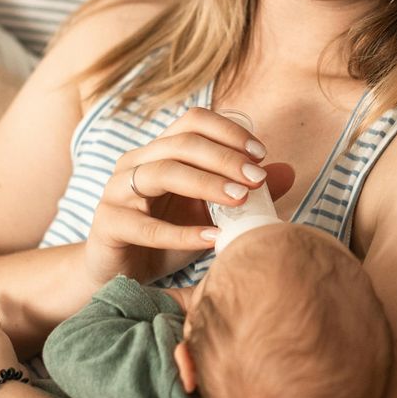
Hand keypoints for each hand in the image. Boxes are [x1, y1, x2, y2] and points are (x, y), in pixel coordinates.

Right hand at [84, 106, 293, 284]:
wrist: (119, 275)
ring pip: (163, 173)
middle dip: (224, 157)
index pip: (192, 121)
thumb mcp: (208, 214)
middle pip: (181, 143)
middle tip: (255, 177)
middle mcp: (134, 163)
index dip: (228, 131)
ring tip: (240, 198)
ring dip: (206, 183)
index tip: (260, 154)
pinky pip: (148, 227)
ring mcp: (116, 191)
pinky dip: (184, 233)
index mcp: (158, 151)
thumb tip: (288, 171)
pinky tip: (215, 239)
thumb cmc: (165, 239)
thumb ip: (243, 191)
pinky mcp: (108, 225)